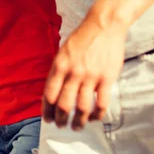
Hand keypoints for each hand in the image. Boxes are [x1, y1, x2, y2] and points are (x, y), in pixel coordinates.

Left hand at [42, 13, 126, 130]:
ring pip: (82, 108)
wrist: (103, 26)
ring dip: (78, 121)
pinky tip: (93, 118)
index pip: (49, 94)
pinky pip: (101, 103)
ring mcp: (90, 77)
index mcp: (59, 66)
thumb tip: (52, 91)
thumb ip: (58, 71)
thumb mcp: (62, 52)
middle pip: (63, 104)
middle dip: (60, 119)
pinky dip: (97, 115)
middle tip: (60, 126)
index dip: (47, 110)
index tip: (47, 119)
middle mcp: (73, 73)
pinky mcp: (106, 79)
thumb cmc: (81, 38)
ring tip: (76, 127)